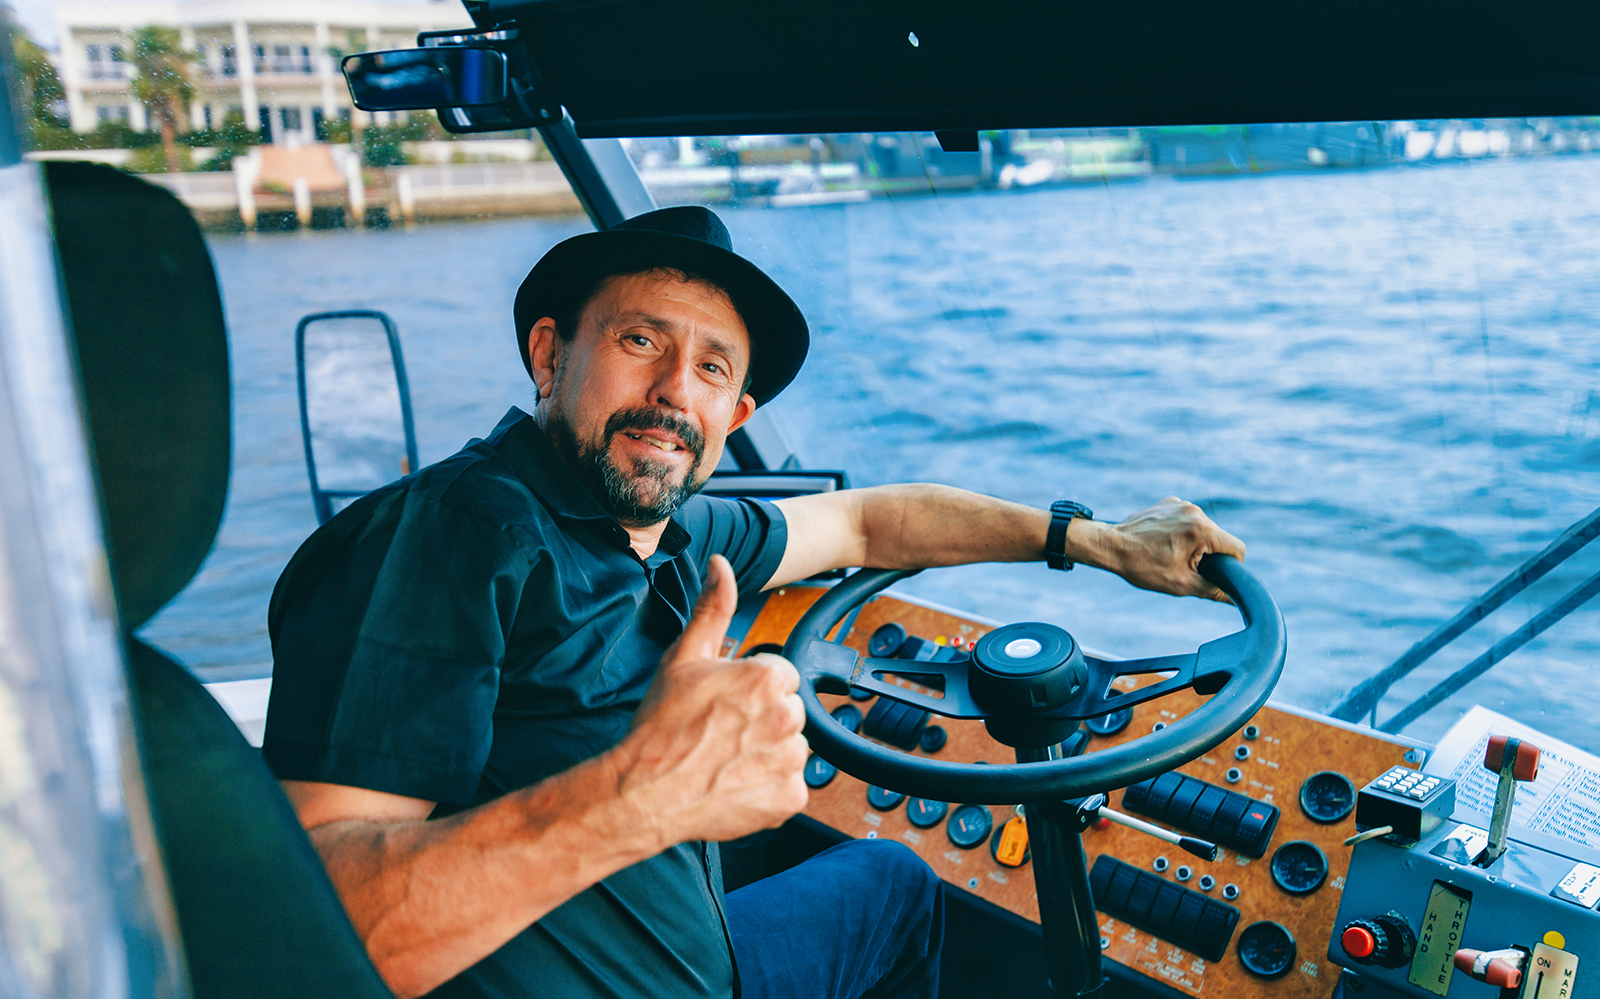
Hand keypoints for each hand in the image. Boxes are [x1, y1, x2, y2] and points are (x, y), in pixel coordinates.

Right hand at [612, 554, 808, 845]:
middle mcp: (787, 717)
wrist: (643, 792)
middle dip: (764, 720)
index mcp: (766, 678)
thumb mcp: (683, 658)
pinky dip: (769, 789)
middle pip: (790, 711)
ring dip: (768, 754)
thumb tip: (721, 565)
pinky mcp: (789, 798)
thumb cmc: (660, 727)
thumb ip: (712, 609)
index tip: (725, 706)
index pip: (782, 676)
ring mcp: (790, 761)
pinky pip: (790, 786)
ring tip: (727, 760)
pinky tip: (736, 784)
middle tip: (722, 734)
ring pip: (792, 748)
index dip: (751, 691)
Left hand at [1088, 497, 1245, 601]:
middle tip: (1188, 568)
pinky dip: (1181, 532)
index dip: (1232, 566)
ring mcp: (1181, 504)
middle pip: (1220, 538)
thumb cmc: (1143, 567)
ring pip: (1203, 528)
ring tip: (1172, 555)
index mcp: (1201, 530)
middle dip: (1210, 554)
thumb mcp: (1182, 585)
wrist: (1110, 546)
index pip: (1237, 548)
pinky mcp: (1169, 503)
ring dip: (1195, 543)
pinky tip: (1163, 543)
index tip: (1217, 575)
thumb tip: (1234, 599)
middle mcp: (1194, 511)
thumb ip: (1214, 591)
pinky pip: (1187, 519)